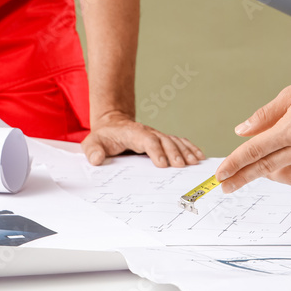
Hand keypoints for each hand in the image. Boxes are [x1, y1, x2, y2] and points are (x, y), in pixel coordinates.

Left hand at [81, 110, 204, 167]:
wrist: (111, 125)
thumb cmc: (103, 136)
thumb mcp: (92, 142)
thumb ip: (93, 150)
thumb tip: (96, 159)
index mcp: (132, 133)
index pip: (146, 139)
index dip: (155, 150)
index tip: (162, 164)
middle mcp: (147, 132)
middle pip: (164, 140)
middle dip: (174, 152)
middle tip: (182, 166)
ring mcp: (156, 135)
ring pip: (173, 140)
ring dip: (185, 150)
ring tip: (195, 161)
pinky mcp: (161, 140)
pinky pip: (178, 142)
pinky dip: (189, 147)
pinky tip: (198, 155)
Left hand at [215, 65, 290, 192]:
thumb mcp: (290, 94)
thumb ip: (264, 116)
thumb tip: (243, 131)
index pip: (256, 151)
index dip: (235, 164)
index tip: (221, 174)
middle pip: (267, 169)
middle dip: (244, 178)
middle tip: (227, 185)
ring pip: (289, 177)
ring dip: (272, 173)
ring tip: (266, 164)